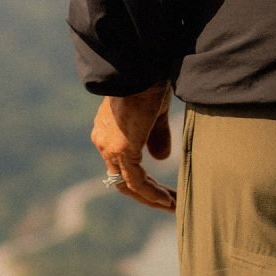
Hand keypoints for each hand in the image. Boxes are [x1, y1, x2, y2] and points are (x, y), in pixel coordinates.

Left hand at [91, 83, 175, 213]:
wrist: (140, 70)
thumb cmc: (148, 83)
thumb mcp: (154, 114)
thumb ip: (156, 137)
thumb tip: (161, 158)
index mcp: (108, 132)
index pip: (122, 165)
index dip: (143, 181)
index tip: (163, 190)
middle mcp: (104, 142)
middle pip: (123, 180)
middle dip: (147, 194)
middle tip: (169, 203)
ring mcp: (109, 147)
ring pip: (128, 185)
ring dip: (151, 198)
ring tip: (172, 205)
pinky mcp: (121, 150)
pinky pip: (136, 181)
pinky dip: (151, 193)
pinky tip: (167, 200)